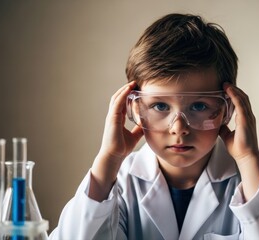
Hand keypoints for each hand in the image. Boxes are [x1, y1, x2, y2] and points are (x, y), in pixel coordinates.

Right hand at [90, 81, 143, 200]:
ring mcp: (111, 117)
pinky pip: (117, 104)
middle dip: (126, 89)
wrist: (115, 156)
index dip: (128, 95)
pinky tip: (128, 90)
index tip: (137, 89)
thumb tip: (147, 124)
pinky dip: (122, 95)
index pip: (122, 103)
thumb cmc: (121, 147)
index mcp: (118, 119)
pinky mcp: (111, 119)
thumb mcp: (135, 135)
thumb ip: (139, 128)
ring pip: (116, 98)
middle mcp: (113, 116)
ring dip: (124, 90)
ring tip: (132, 83)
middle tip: (136, 83)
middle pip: (118, 98)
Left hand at [219, 83, 258, 198]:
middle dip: (235, 90)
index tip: (226, 89)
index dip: (235, 95)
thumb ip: (224, 129)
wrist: (245, 157)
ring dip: (234, 90)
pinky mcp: (245, 120)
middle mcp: (248, 117)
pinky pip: (241, 105)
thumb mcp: (227, 136)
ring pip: (242, 99)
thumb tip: (217, 124)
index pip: (241, 103)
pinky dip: (235, 96)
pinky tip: (229, 91)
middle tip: (225, 83)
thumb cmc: (239, 148)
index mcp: (245, 120)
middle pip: (243, 98)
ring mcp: (248, 118)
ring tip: (226, 84)